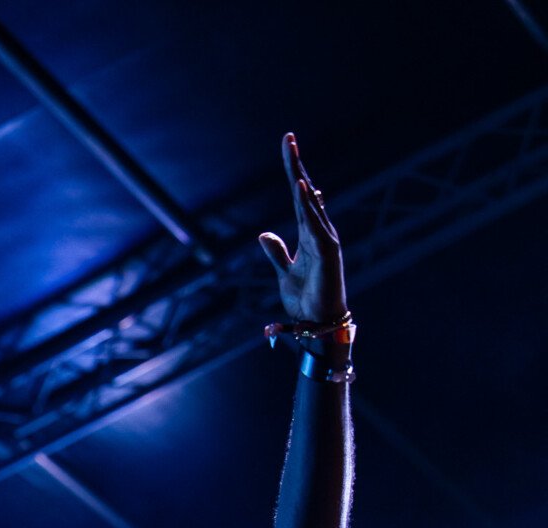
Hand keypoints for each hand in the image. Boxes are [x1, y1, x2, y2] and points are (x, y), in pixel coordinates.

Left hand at [259, 133, 346, 324]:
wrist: (317, 324)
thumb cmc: (306, 300)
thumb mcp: (284, 273)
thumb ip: (276, 253)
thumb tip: (264, 234)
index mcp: (307, 234)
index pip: (298, 198)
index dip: (293, 173)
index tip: (288, 147)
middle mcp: (318, 232)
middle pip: (305, 193)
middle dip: (296, 165)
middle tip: (288, 138)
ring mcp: (325, 240)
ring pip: (310, 204)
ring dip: (301, 179)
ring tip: (292, 153)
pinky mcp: (328, 253)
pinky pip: (317, 225)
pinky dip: (311, 207)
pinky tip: (304, 189)